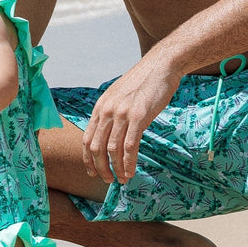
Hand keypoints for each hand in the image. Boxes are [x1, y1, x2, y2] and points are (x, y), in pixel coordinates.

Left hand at [82, 56, 180, 183]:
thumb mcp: (119, 96)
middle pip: (96, 147)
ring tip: (121, 179)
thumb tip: (110, 132)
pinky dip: (128, 162)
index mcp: (100, 107)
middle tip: (108, 180)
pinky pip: (130, 146)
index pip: (87, 138)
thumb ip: (112, 112)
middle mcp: (107, 111)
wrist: (160, 66)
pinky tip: (130, 172)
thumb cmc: (142, 82)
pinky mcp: (139, 116)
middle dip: (100, 168)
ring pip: (112, 149)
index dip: (88, 159)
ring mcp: (122, 114)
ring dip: (115, 168)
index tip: (93, 172)